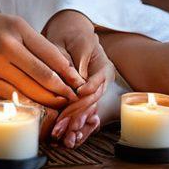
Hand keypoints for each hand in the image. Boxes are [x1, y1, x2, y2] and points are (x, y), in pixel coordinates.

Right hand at [0, 0, 84, 109]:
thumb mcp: (7, 25)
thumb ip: (30, 44)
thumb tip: (60, 69)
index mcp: (17, 27)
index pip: (52, 55)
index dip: (69, 74)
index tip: (80, 85)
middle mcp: (7, 44)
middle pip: (45, 76)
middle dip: (63, 92)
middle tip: (74, 103)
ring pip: (29, 89)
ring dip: (48, 102)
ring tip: (59, 109)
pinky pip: (10, 96)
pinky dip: (25, 105)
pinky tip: (35, 109)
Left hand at [41, 10, 112, 146]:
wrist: (72, 34)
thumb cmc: (73, 35)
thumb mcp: (76, 43)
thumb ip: (75, 60)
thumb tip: (76, 80)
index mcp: (104, 68)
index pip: (97, 84)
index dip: (89, 89)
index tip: (78, 94)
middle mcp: (102, 83)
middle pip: (92, 101)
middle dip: (80, 113)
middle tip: (69, 125)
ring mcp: (94, 92)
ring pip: (86, 110)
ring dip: (75, 122)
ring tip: (64, 134)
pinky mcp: (83, 99)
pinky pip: (80, 112)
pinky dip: (71, 122)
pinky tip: (63, 135)